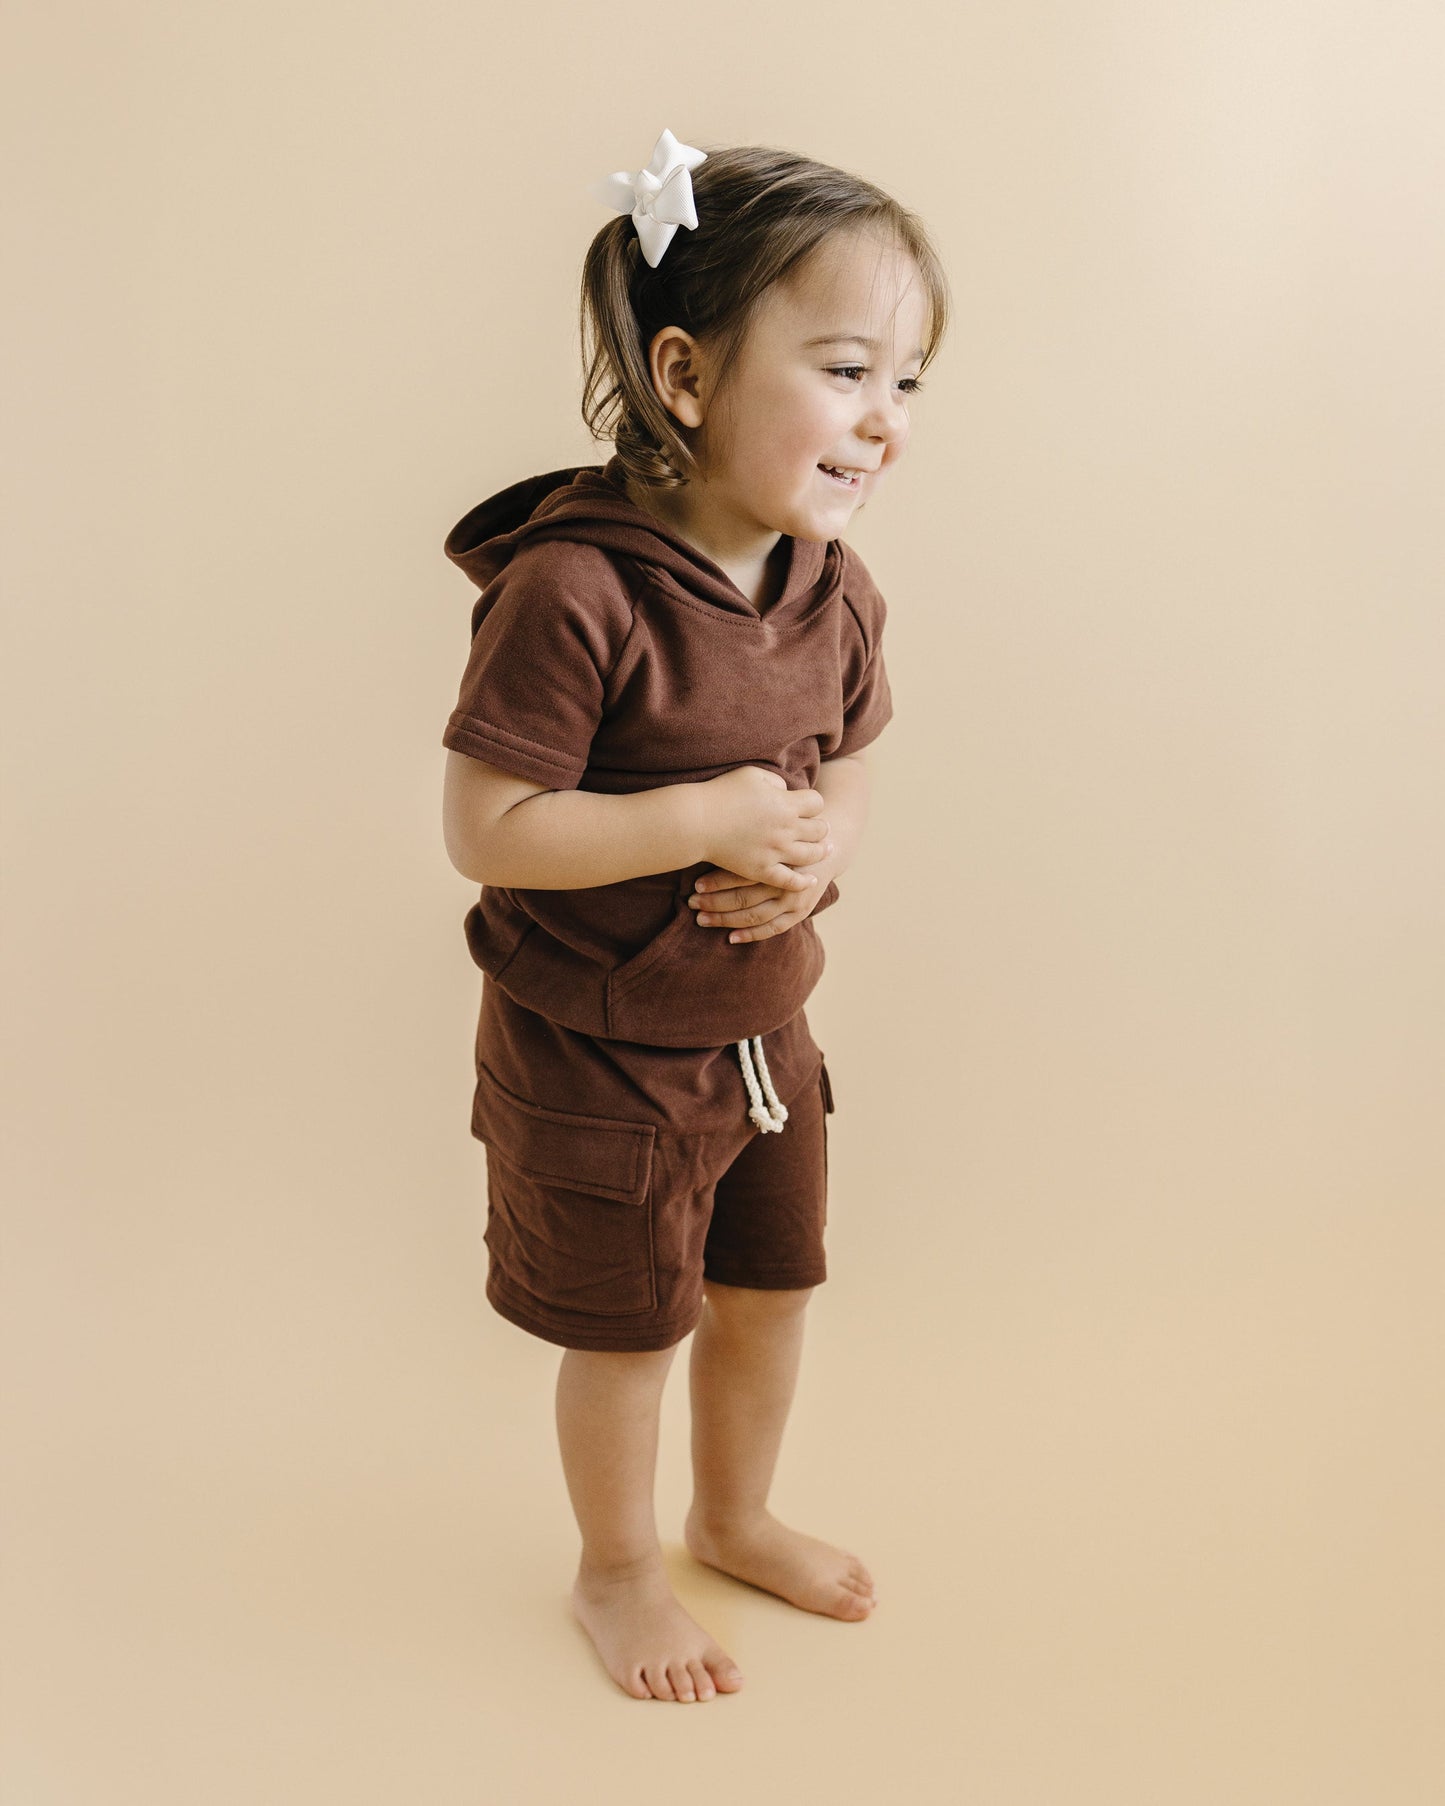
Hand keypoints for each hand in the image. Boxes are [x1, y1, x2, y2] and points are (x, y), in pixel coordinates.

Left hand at [687, 847, 837, 943]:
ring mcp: (795, 900)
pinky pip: (773, 929)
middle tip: (691, 903)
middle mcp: (787, 882)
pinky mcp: (800, 912)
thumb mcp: (773, 827)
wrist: (828, 846)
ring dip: (725, 920)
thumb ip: (748, 835)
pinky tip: (731, 937)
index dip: (716, 882)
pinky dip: (751, 934)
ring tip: (702, 919)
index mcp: (779, 859)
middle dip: (714, 902)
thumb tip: (709, 837)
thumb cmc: (790, 834)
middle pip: (744, 897)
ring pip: (754, 915)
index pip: (741, 874)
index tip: (695, 885)